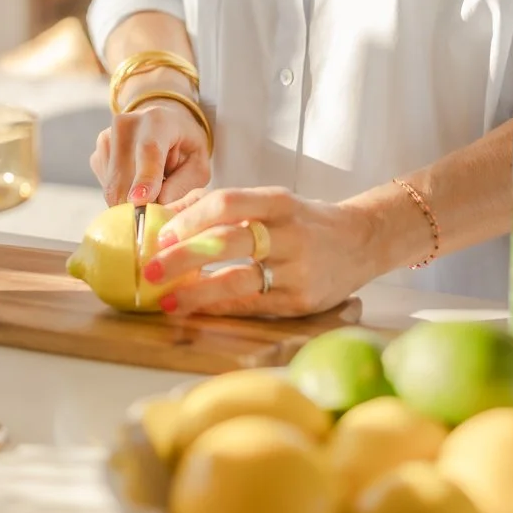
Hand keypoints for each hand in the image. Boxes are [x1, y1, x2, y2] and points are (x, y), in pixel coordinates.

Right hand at [89, 98, 211, 207]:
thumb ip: (182, 186)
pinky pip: (108, 190)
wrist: (162, 124)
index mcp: (157, 121)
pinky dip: (124, 196)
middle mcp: (125, 125)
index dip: (144, 178)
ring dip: (132, 202)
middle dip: (139, 207)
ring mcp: (106, 140)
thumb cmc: (185, 146)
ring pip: (113, 190)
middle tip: (159, 213)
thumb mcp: (198, 165)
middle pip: (124, 178)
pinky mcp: (96, 155)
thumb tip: (157, 209)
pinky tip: (138, 182)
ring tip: (153, 186)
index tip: (140, 201)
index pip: (148, 150)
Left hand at [141, 185, 376, 317]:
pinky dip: (221, 308)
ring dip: (196, 292)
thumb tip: (166, 216)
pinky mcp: (302, 302)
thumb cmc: (302, 222)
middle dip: (183, 257)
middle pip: (227, 242)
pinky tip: (197, 311)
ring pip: (238, 281)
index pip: (226, 203)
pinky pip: (253, 305)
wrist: (361, 242)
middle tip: (151, 270)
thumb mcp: (270, 203)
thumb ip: (224, 208)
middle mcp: (289, 233)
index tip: (161, 235)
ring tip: (167, 300)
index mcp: (278, 201)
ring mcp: (298, 270)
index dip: (189, 219)